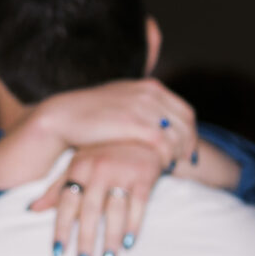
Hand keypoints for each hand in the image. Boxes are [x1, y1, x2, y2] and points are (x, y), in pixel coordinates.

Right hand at [29, 80, 199, 169]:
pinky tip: (158, 168)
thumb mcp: (122, 102)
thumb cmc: (91, 114)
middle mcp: (151, 94)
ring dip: (176, 155)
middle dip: (188, 147)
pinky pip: (164, 145)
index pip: (186, 112)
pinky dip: (165, 158)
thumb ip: (143, 108)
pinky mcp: (136, 124)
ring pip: (177, 136)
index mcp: (150, 87)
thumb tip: (162, 124)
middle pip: (186, 125)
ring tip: (169, 168)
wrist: (63, 116)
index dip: (191, 134)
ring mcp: (144, 107)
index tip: (188, 151)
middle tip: (184, 164)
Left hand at [33, 140, 167, 255]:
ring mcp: (123, 171)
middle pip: (90, 211)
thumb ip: (56, 188)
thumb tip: (31, 209)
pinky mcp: (145, 175)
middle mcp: (99, 168)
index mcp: (79, 167)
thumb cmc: (104, 154)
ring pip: (115, 211)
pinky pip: (139, 205)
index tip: (57, 254)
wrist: (140, 134)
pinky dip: (134, 224)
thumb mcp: (77, 166)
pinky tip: (129, 244)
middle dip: (85, 240)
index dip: (61, 229)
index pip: (66, 203)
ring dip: (110, 238)